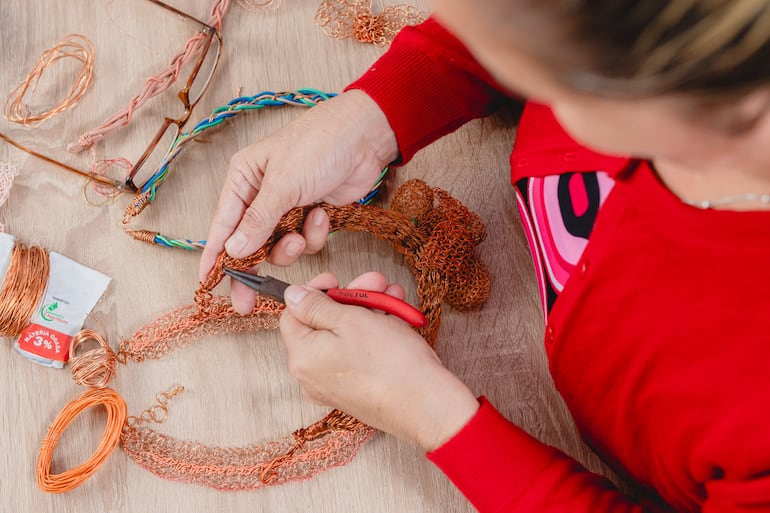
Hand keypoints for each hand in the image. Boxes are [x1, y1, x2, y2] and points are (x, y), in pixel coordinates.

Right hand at [199, 90, 398, 313]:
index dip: (215, 256)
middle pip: (249, 242)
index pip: (223, 225)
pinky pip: (306, 240)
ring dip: (292, 246)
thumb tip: (234, 250)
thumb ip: (258, 221)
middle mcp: (262, 193)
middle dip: (254, 266)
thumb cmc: (319, 144)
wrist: (366, 135)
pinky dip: (315, 234)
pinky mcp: (313, 213)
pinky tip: (323, 214)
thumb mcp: (283, 183)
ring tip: (302, 233)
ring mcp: (289, 205)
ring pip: (280, 246)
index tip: (207, 284)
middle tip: (248, 300)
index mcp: (244, 179)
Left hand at [280, 272, 479, 451]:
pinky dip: (375, 333)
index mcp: (302, 356)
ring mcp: (335, 386)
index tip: (336, 279)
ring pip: (346, 337)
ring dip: (369, 311)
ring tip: (394, 297)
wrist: (427, 405)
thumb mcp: (349, 319)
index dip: (314, 292)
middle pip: (323, 324)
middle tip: (375, 282)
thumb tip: (292, 296)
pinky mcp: (358, 391)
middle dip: (351, 298)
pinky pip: (359, 354)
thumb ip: (315, 306)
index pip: (292, 315)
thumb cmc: (389, 363)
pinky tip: (396, 317)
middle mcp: (313, 375)